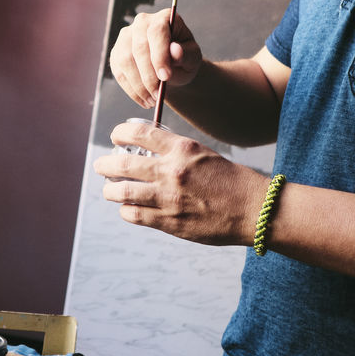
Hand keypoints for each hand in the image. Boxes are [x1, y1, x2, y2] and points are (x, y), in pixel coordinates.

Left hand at [93, 121, 261, 245]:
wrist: (253, 209)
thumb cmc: (231, 180)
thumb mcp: (203, 154)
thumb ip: (176, 152)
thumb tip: (148, 152)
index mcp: (182, 148)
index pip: (139, 134)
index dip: (120, 134)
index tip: (115, 137)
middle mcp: (171, 171)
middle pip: (123, 165)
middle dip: (105, 165)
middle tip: (100, 166)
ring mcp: (169, 198)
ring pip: (123, 192)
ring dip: (110, 191)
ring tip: (109, 190)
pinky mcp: (170, 222)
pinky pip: (135, 215)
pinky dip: (126, 210)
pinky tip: (127, 209)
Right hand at [108, 7, 202, 110]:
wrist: (173, 67)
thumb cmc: (184, 58)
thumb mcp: (192, 57)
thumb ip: (186, 54)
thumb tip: (175, 51)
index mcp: (163, 18)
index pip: (157, 32)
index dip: (159, 55)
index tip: (165, 77)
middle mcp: (141, 23)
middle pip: (139, 48)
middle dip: (148, 75)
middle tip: (159, 95)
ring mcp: (125, 37)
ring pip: (125, 61)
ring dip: (139, 85)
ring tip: (153, 101)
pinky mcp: (116, 54)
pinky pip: (119, 73)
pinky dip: (131, 90)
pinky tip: (144, 100)